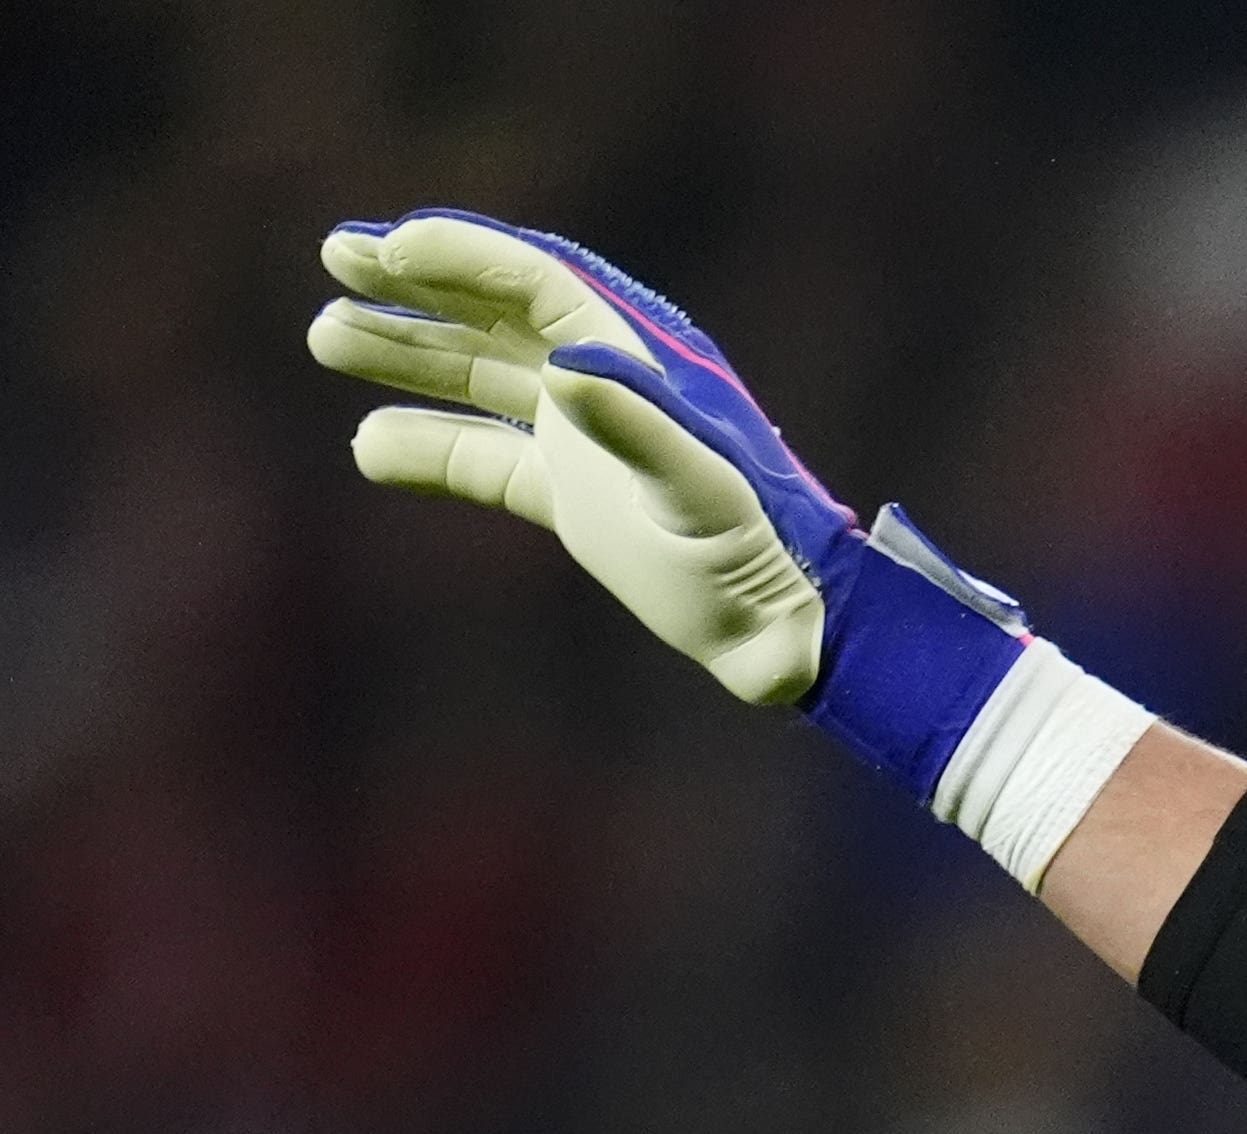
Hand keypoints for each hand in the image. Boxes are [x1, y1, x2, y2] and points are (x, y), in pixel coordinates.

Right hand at [306, 211, 1025, 794]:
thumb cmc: (754, 554)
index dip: (463, 257)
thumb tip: (571, 369)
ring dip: (406, 354)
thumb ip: (641, 431)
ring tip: (325, 334)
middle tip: (334, 255)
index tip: (386, 247)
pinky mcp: (573, 498)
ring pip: (480, 377)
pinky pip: (484, 460)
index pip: (539, 284)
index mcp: (640, 363)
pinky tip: (369, 448)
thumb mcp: (701, 491)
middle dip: (417, 283)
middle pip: (498, 312)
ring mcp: (584, 441)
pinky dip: (428, 450)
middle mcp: (608, 388)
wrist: (780, 631)